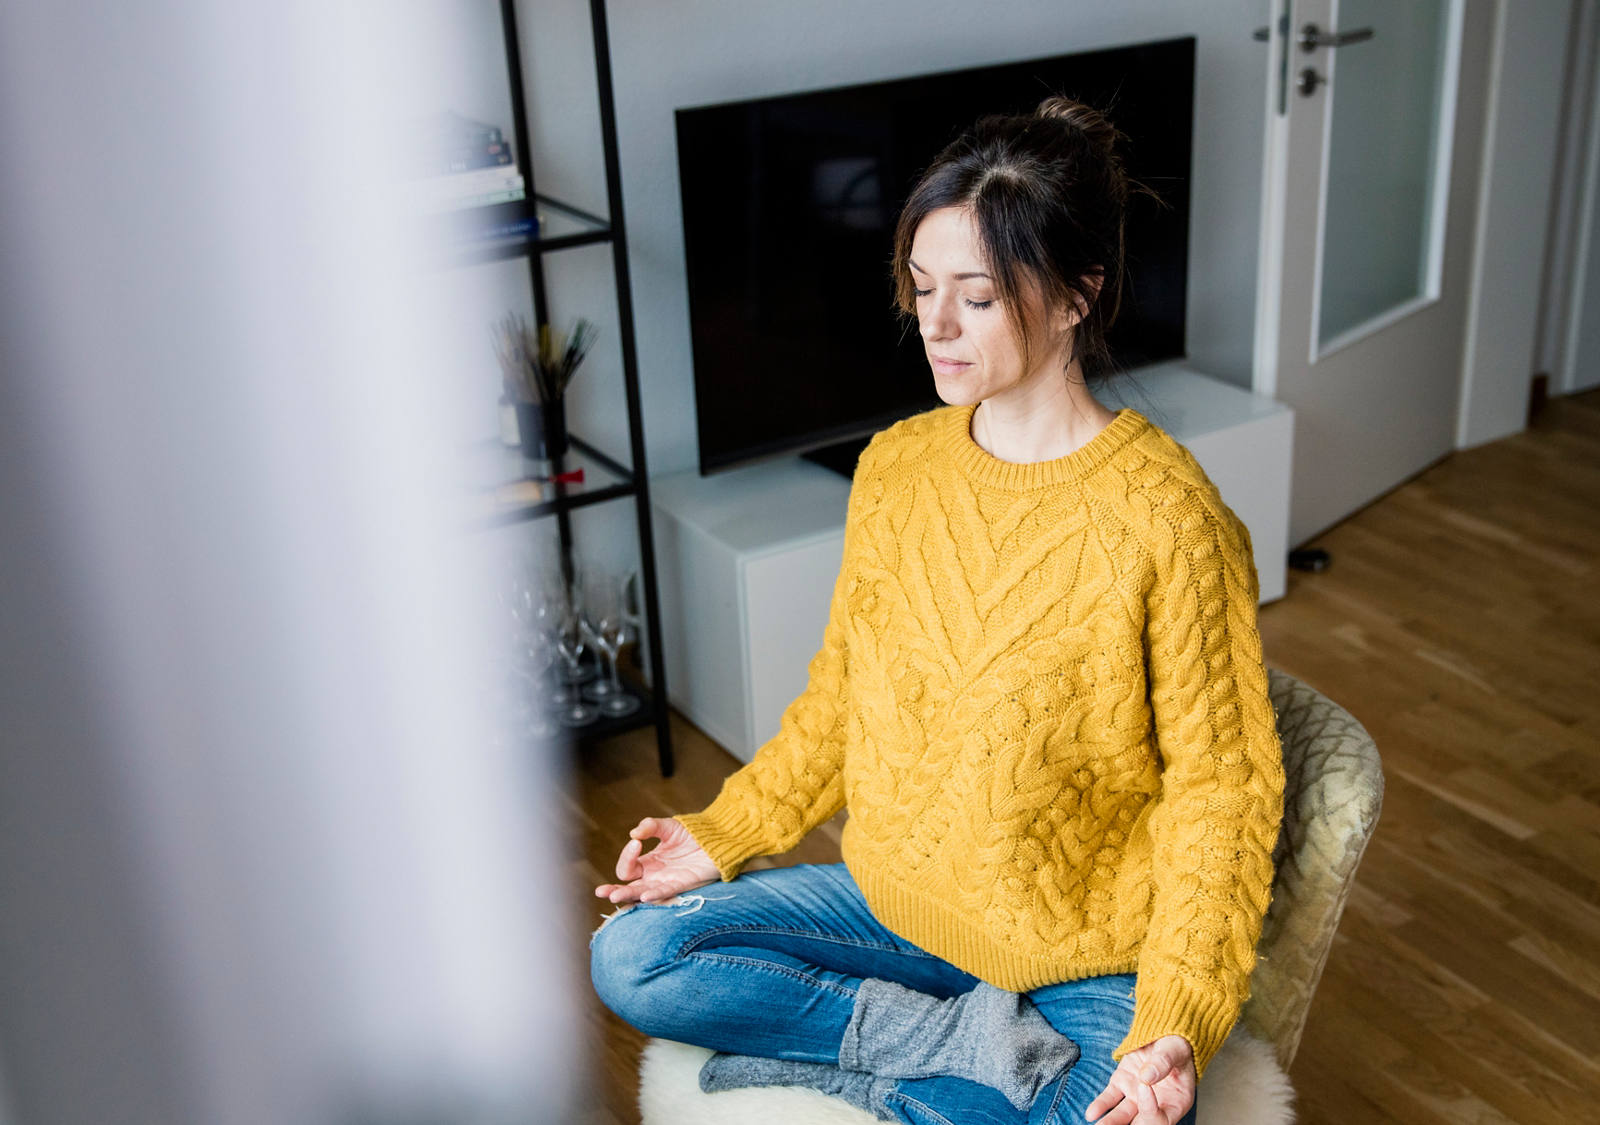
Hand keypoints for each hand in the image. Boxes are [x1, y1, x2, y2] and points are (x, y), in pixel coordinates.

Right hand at [593, 816, 719, 904]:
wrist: (717, 839)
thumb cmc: (693, 834)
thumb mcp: (668, 826)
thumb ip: (650, 827)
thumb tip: (633, 834)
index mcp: (648, 862)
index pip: (628, 866)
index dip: (627, 855)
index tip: (636, 842)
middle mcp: (654, 876)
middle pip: (628, 886)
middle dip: (613, 889)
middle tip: (601, 890)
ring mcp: (666, 882)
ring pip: (641, 894)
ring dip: (628, 895)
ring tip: (614, 896)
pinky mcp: (681, 886)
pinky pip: (665, 893)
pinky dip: (654, 895)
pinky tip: (644, 895)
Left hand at [1085, 1035, 1195, 1123]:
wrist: (1162, 1035)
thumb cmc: (1176, 1046)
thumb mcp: (1175, 1050)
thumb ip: (1163, 1062)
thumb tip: (1146, 1076)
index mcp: (1176, 1102)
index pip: (1161, 1118)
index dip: (1150, 1108)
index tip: (1144, 1086)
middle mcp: (1156, 1104)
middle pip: (1141, 1123)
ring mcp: (1136, 1096)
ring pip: (1122, 1115)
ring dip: (1110, 1122)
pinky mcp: (1121, 1084)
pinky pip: (1110, 1098)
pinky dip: (1100, 1106)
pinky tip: (1091, 1113)